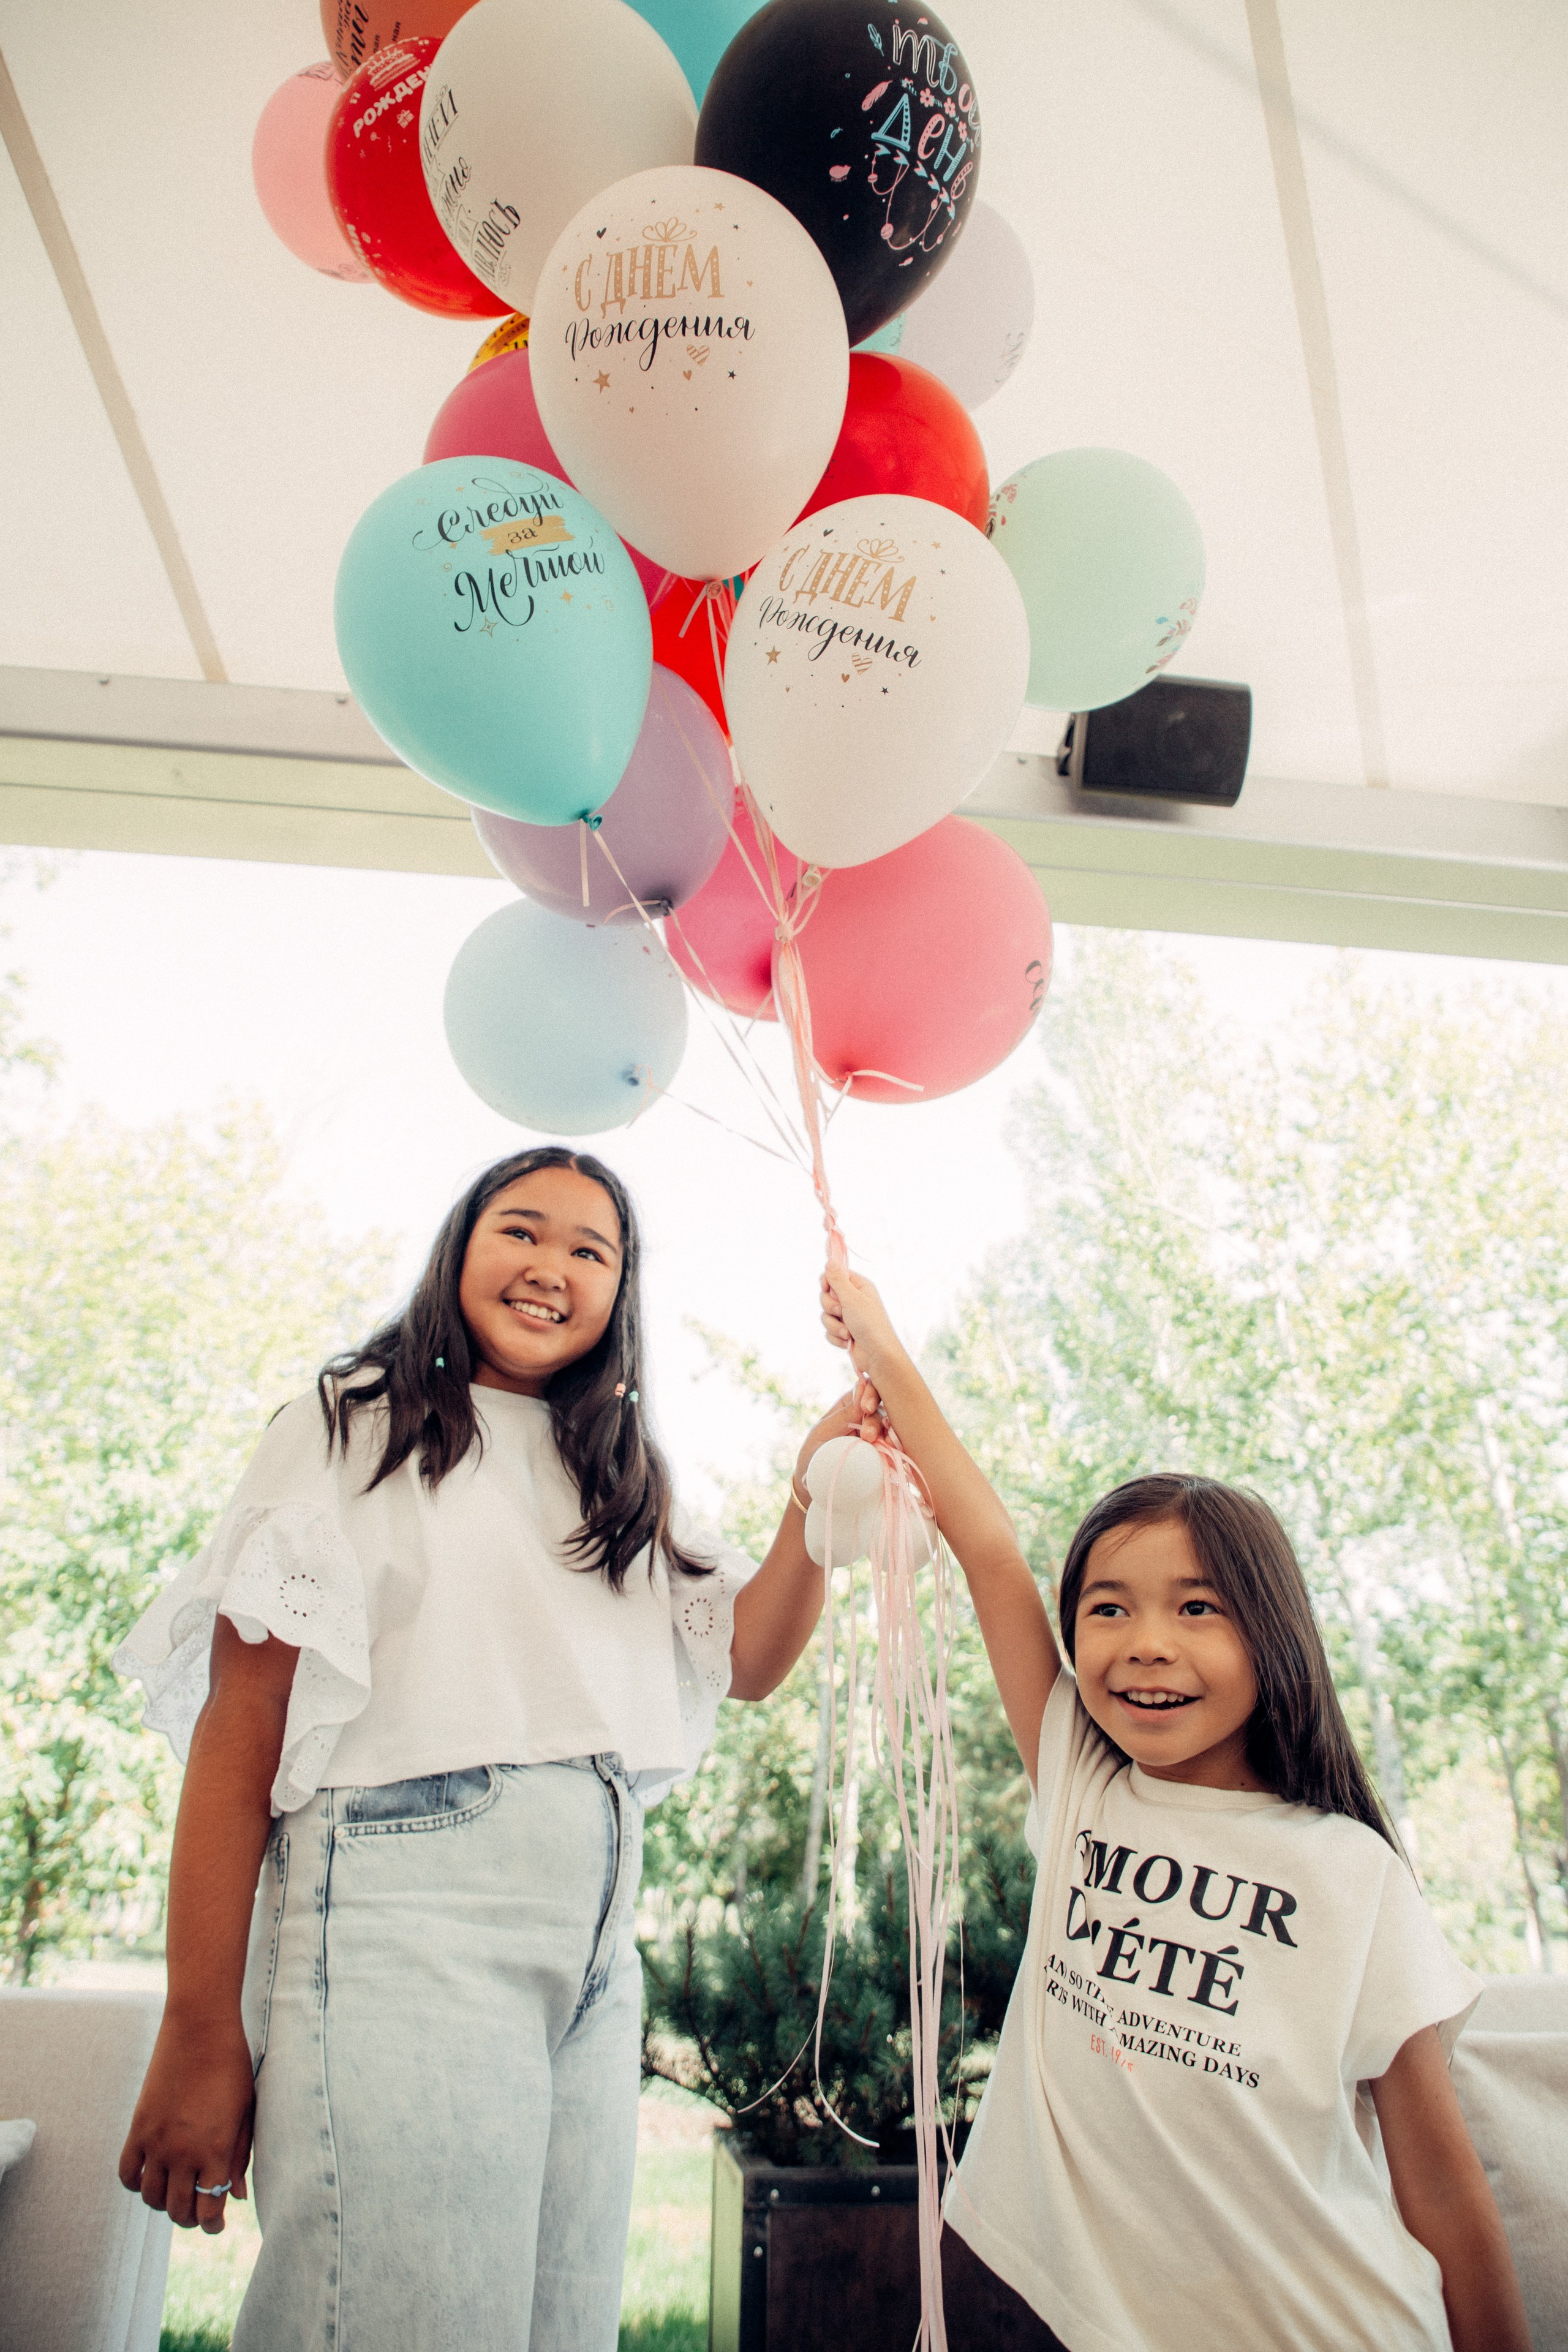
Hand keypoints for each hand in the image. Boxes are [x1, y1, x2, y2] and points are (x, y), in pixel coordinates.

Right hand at [119, 2013, 254, 2234]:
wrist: (200, 2028)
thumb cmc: (232, 2067)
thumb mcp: (246, 2112)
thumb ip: (240, 2157)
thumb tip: (236, 2197)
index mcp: (216, 2151)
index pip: (208, 2212)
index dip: (212, 2225)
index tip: (216, 2223)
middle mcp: (183, 2153)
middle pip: (178, 2211)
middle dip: (190, 2219)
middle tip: (198, 2209)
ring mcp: (156, 2142)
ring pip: (151, 2199)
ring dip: (163, 2203)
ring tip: (176, 2191)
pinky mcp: (137, 2127)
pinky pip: (127, 2174)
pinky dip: (136, 2184)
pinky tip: (150, 2176)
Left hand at [795, 1382, 885, 1493]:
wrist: (817, 1484)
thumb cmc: (815, 1452)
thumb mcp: (824, 1430)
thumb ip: (846, 1412)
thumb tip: (863, 1383)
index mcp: (852, 1404)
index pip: (868, 1390)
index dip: (871, 1394)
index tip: (865, 1408)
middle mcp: (869, 1416)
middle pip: (883, 1409)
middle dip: (876, 1421)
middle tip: (867, 1436)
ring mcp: (879, 1434)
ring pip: (892, 1427)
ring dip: (889, 1434)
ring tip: (885, 1444)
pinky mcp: (886, 1452)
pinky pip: (896, 1446)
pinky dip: (897, 1447)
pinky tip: (895, 1450)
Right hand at [820, 1265, 906, 1386]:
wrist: (878, 1355)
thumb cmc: (870, 1324)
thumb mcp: (852, 1298)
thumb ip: (837, 1279)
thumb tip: (830, 1260)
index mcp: (859, 1287)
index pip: (835, 1275)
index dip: (828, 1282)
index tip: (827, 1288)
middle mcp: (854, 1300)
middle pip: (826, 1296)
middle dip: (831, 1307)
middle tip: (842, 1312)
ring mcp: (849, 1317)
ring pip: (826, 1315)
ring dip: (834, 1325)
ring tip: (848, 1332)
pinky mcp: (845, 1332)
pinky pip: (829, 1330)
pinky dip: (836, 1337)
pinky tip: (848, 1341)